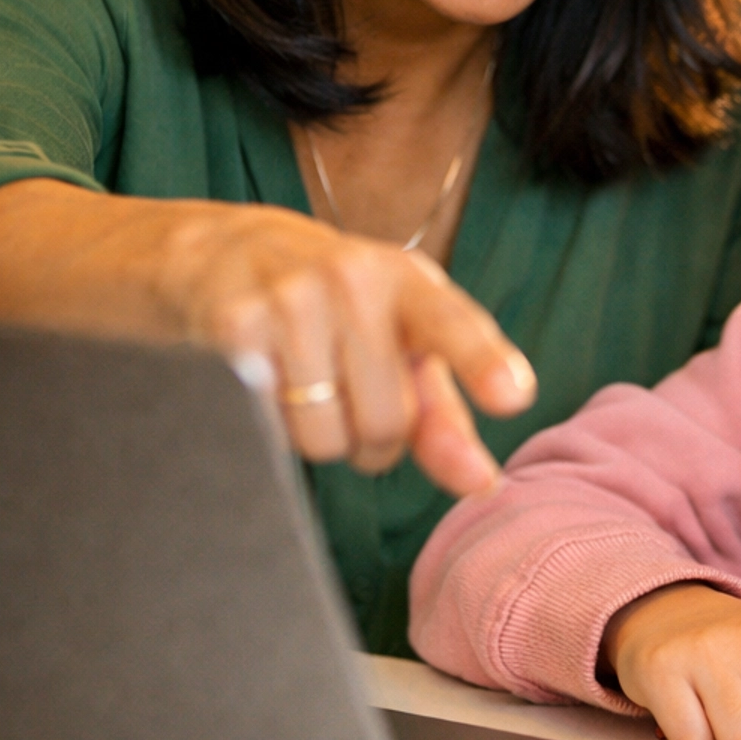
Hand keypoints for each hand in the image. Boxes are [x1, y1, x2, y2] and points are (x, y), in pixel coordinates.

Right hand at [162, 202, 534, 493]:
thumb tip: (481, 484)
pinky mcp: (234, 327)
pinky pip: (271, 429)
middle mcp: (353, 280)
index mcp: (408, 280)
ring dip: (322, 437)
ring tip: (307, 383)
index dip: (483, 363)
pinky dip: (272, 425)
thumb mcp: (401, 343)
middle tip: (352, 393)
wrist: (226, 255)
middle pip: (387, 423)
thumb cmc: (337, 312)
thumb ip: (444, 415)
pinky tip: (264, 379)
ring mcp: (290, 299)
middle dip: (374, 436)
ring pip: (327, 440)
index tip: (514, 395)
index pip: (452, 325)